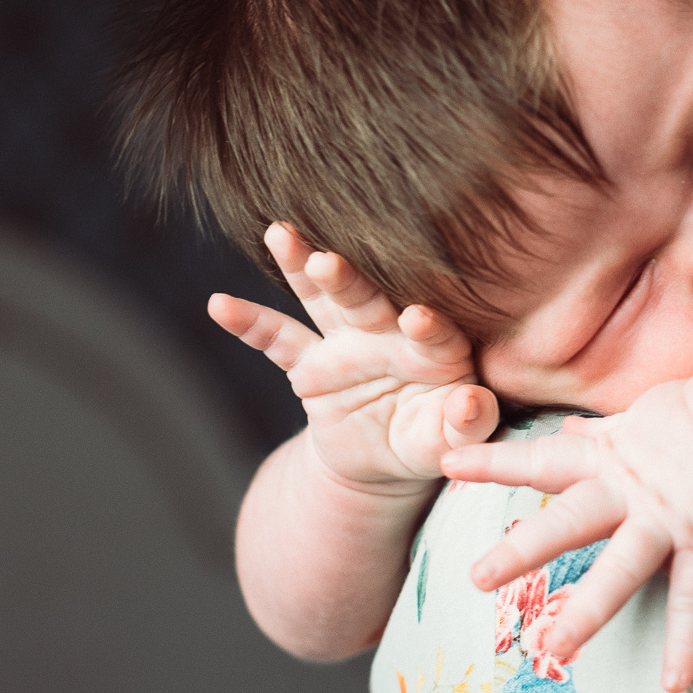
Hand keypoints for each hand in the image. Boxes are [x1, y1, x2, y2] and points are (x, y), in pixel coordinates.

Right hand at [210, 222, 499, 491]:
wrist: (389, 458)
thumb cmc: (433, 439)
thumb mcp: (452, 441)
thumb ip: (467, 425)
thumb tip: (473, 405)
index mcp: (435, 349)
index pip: (433, 331)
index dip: (426, 325)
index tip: (415, 319)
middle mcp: (388, 333)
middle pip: (369, 299)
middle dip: (349, 280)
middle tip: (327, 259)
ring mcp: (346, 342)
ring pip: (323, 299)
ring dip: (301, 268)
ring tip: (279, 234)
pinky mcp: (309, 364)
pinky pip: (278, 340)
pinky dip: (250, 323)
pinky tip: (220, 304)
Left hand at [449, 371, 692, 692]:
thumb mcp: (642, 415)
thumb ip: (598, 434)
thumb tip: (562, 432)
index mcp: (610, 458)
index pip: (543, 459)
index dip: (494, 462)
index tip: (448, 464)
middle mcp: (631, 491)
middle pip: (568, 520)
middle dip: (522, 549)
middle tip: (474, 577)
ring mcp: (668, 520)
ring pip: (621, 570)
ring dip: (587, 612)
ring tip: (553, 650)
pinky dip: (684, 644)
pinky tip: (672, 685)